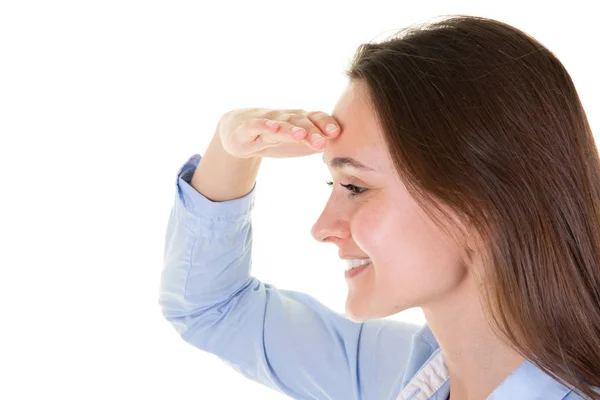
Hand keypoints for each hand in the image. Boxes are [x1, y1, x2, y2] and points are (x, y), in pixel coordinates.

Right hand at [217, 107, 340, 158]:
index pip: (315, 118)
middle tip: (322, 141)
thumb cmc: (274, 138)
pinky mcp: (247, 128)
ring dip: (291, 128)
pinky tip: (273, 128)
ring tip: (301, 134)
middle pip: (300, 121)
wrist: (239, 132)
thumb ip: (315, 144)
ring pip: (280, 123)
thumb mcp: (296, 143)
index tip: (336, 133)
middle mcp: (285, 117)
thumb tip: (338, 151)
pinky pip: (256, 125)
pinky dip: (264, 125)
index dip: (325, 124)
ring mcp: (266, 121)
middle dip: (312, 130)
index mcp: (299, 120)